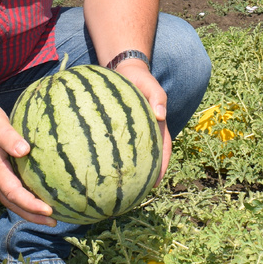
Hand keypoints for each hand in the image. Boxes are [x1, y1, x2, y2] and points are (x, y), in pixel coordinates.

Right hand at [0, 97, 56, 226]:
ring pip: (9, 201)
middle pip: (12, 204)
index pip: (14, 193)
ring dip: (27, 212)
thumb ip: (9, 137)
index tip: (49, 211)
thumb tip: (24, 150)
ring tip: (47, 219)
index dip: (31, 204)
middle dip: (32, 216)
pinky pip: (8, 193)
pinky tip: (34, 200)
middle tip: (53, 223)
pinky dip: (22, 201)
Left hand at [115, 61, 171, 184]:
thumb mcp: (151, 84)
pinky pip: (114, 145)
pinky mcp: (117, 129)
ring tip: (117, 189)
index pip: (163, 151)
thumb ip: (157, 97)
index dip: (161, 168)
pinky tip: (99, 166)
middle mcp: (146, 132)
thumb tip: (161, 114)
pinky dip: (110, 156)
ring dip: (128, 171)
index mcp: (157, 126)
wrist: (124, 69)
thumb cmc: (140, 78)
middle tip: (135, 194)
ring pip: (130, 155)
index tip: (155, 183)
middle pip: (147, 159)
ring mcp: (130, 132)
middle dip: (143, 177)